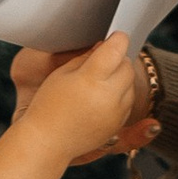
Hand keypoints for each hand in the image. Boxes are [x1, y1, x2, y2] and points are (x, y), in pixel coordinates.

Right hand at [13, 30, 153, 166]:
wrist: (46, 142)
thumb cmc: (48, 105)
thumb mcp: (62, 74)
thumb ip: (86, 58)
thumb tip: (104, 46)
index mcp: (90, 79)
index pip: (116, 50)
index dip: (118, 39)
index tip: (116, 36)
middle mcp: (107, 96)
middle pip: (127, 66)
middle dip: (120, 58)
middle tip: (107, 58)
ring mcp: (114, 113)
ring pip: (131, 85)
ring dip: (121, 77)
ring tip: (102, 79)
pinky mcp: (117, 126)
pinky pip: (128, 103)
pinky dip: (121, 95)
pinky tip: (103, 96)